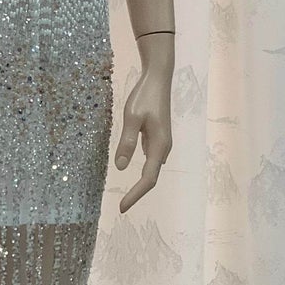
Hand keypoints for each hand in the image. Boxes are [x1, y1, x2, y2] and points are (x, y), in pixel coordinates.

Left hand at [114, 48, 172, 212]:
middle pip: (152, 177)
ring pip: (152, 168)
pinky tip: (133, 170)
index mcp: (159, 146)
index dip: (136, 195)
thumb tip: (121, 167)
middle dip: (138, 193)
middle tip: (122, 207)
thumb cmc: (144, 95)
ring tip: (127, 196)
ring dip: (140, 183)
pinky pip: (150, 159)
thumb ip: (127, 142)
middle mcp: (163, 148)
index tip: (122, 207)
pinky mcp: (158, 137)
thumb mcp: (132, 117)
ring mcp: (162, 143)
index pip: (148, 178)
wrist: (158, 78)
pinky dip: (142, 170)